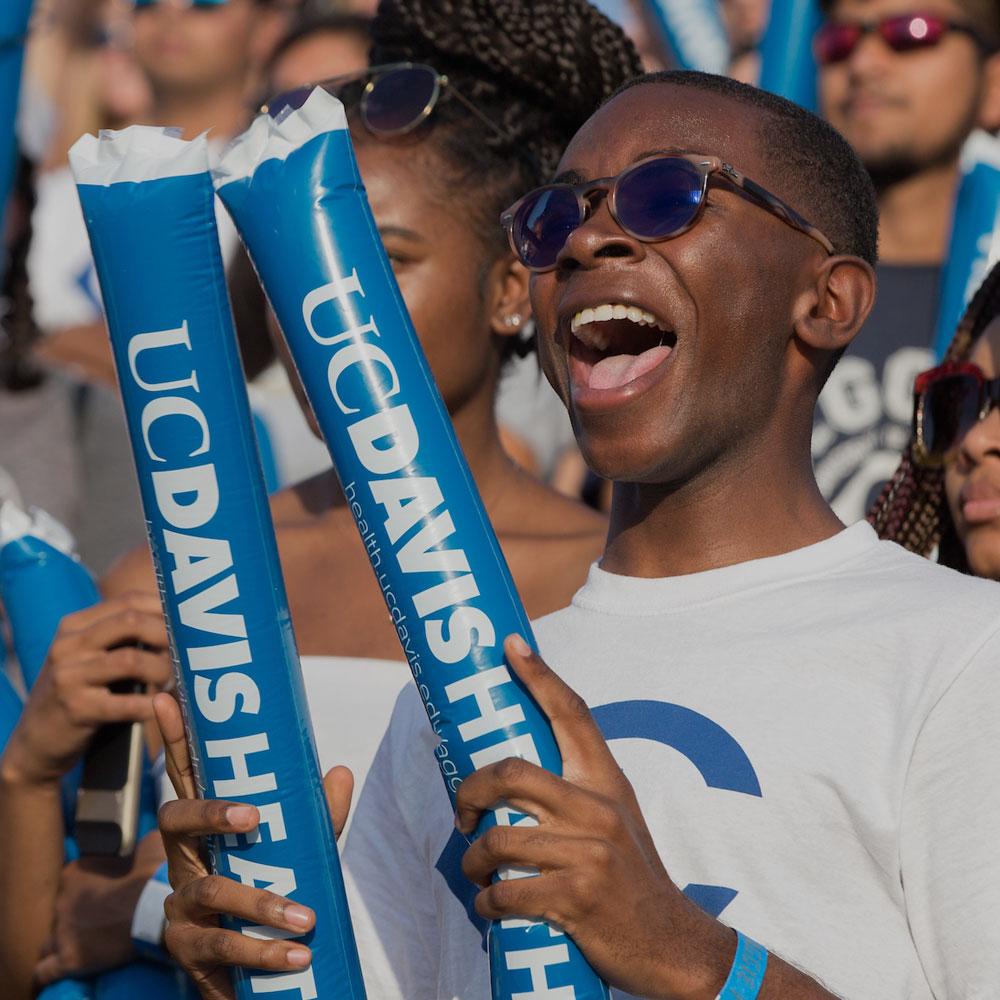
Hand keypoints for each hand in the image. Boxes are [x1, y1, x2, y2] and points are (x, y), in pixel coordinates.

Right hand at [4, 593, 171, 785]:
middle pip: (132, 622)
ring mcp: (69, 676)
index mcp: (74, 626)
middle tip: (184, 654)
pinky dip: (149, 705)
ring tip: (171, 681)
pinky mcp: (75, 709)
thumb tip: (178, 622)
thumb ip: (121, 636)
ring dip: (162, 671)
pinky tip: (158, 706)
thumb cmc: (79, 693)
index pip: (129, 601)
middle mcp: (68, 645)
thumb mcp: (89, 656)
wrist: (36, 741)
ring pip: (132, 660)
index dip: (164, 609)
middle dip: (167, 636)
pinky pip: (125, 703)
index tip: (187, 624)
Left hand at [32, 832, 165, 984]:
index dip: (87, 888)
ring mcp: (63, 932)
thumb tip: (141, 846)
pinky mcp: (70, 959)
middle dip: (76, 915)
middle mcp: (61, 901)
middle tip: (100, 917)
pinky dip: (49, 970)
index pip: (69, 882)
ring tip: (82, 942)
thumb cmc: (152, 872)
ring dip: (62, 941)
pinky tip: (58, 968)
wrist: (156, 903)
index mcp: (74, 873)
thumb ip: (135, 846)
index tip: (104, 891)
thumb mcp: (145, 846)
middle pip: (60, 912)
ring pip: (49, 941)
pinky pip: (45, 971)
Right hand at [153, 693, 353, 999]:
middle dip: (211, 812)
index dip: (172, 738)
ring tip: (306, 920)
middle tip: (253, 817)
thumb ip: (318, 818)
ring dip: (261, 903)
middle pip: (175, 819)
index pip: (186, 776)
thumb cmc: (274, 895)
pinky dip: (263, 952)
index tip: (165, 696)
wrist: (256, 975)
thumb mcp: (300, 853)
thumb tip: (340, 772)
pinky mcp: (186, 949)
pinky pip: (219, 946)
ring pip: (210, 891)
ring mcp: (180, 904)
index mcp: (205, 828)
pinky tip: (297, 957)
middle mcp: (184, 858)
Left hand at [456, 635, 734, 999]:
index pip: (571, 713)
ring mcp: (587, 853)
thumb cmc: (630, 874)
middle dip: (470, 791)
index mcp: (606, 781)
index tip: (511, 645)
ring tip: (476, 870)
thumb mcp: (616, 817)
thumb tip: (514, 776)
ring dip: (473, 861)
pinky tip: (491, 905)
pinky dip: (487, 903)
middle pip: (511, 773)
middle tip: (462, 814)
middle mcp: (597, 808)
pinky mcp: (575, 898)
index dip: (539, 675)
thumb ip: (576, 790)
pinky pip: (506, 893)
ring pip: (498, 839)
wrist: (671, 943)